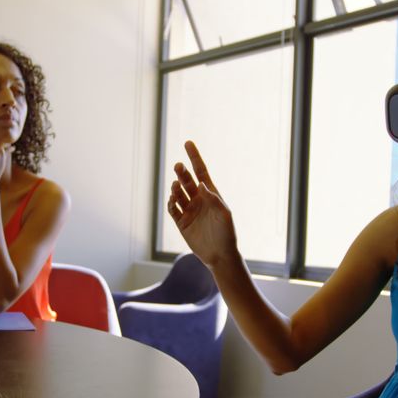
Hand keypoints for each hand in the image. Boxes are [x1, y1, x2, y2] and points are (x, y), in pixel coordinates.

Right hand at [166, 141, 239, 268]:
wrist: (220, 255)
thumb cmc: (227, 234)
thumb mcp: (225, 215)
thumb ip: (214, 199)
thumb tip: (201, 184)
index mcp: (211, 194)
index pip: (200, 171)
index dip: (195, 157)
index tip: (188, 142)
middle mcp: (199, 200)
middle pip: (187, 180)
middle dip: (182, 172)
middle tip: (179, 166)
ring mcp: (189, 210)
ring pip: (178, 193)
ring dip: (175, 187)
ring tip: (176, 186)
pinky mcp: (182, 222)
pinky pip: (173, 209)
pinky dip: (171, 202)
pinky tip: (173, 200)